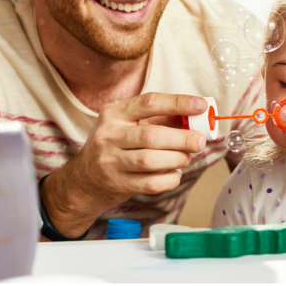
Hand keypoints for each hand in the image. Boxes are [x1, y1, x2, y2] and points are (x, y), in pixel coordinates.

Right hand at [39, 93, 208, 237]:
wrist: (84, 180)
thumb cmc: (117, 146)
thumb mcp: (130, 125)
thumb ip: (162, 119)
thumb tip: (196, 115)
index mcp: (114, 113)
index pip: (150, 102)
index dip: (178, 103)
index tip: (201, 106)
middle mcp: (108, 135)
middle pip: (152, 135)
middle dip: (183, 138)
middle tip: (200, 140)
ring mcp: (109, 161)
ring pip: (151, 160)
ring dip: (177, 159)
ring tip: (186, 157)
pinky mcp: (116, 184)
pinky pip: (151, 183)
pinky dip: (170, 179)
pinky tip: (174, 173)